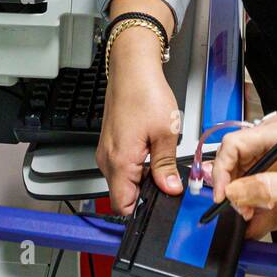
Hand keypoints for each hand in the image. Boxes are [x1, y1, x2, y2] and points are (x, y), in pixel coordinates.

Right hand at [95, 34, 181, 214]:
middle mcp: (107, 160)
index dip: (144, 207)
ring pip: (122, 181)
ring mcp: (106, 152)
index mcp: (120, 162)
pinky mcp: (109, 144)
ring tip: (159, 157)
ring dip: (141, 177)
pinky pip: (121, 166)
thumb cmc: (145, 93)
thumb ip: (166, 166)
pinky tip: (150, 149)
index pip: (123, 206)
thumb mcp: (166, 132)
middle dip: (146, 191)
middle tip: (167, 175)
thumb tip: (170, 189)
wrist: (131, 69)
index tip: (162, 199)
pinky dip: (136, 165)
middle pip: (123, 194)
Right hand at [210, 112, 276, 239]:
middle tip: (240, 210)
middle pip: (238, 157)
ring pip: (248, 170)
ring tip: (256, 214)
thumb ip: (268, 187)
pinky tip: (268, 211)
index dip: (223, 170)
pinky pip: (262, 178)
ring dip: (248, 194)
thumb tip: (235, 191)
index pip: (235, 143)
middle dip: (236, 186)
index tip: (223, 195)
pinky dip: (260, 196)